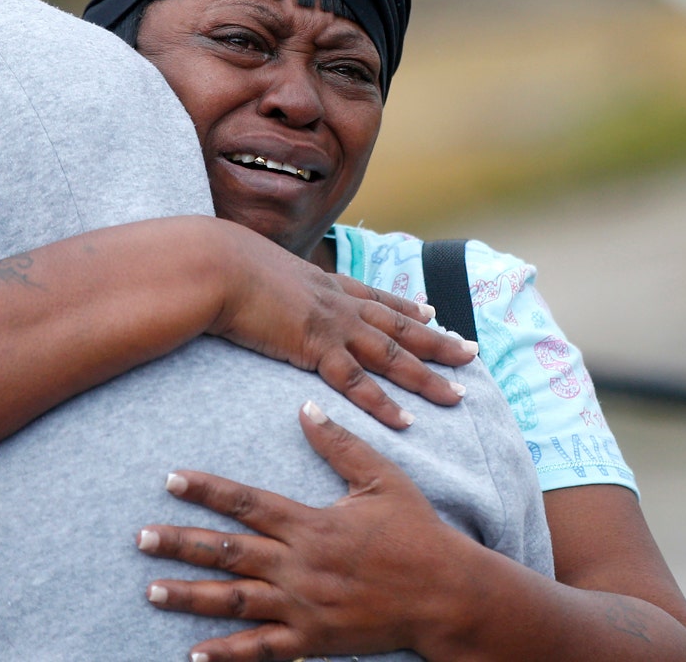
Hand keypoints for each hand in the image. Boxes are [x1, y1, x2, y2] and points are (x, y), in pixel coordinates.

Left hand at [137, 400, 474, 660]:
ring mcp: (304, 607)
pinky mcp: (313, 641)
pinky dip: (228, 654)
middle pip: (229, 552)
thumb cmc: (417, 533)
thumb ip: (340, 445)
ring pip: (236, 601)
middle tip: (140, 537)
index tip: (170, 478)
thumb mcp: (383, 479)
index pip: (247, 503)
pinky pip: (263, 650)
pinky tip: (195, 655)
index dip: (207, 489)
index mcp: (312, 524)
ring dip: (190, 596)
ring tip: (151, 590)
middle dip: (181, 543)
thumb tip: (306, 406)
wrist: (446, 594)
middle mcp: (300, 565)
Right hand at [206, 222, 477, 428]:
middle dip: (438, 340)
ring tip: (458, 395)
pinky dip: (385, 403)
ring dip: (428, 376)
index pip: (374, 296)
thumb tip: (253, 280)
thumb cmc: (221, 265)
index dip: (405, 305)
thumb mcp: (252, 265)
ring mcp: (332, 324)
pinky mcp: (317, 347)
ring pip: (393, 355)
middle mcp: (337, 302)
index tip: (432, 310)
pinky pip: (359, 382)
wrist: (214, 265)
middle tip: (471, 352)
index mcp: (323, 282)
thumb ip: (264, 278)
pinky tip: (408, 420)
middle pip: (400, 325)